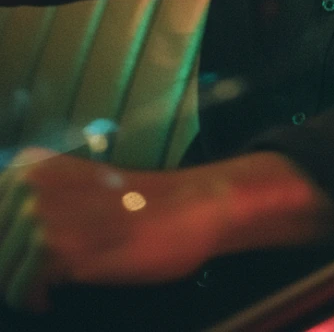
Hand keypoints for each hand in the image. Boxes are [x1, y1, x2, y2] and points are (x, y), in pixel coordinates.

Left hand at [0, 148, 226, 311]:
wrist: (183, 211)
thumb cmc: (131, 206)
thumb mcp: (70, 190)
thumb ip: (28, 206)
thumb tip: (1, 248)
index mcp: (28, 164)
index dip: (7, 247)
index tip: (23, 258)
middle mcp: (28, 182)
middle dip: (10, 270)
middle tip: (44, 276)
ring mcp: (40, 213)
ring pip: (1, 275)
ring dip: (24, 288)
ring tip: (53, 285)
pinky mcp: (56, 248)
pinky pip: (21, 293)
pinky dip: (36, 301)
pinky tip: (59, 294)